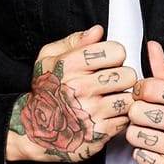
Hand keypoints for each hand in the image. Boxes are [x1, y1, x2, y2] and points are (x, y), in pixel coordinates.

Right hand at [7, 25, 136, 162]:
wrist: (35, 129)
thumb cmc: (46, 90)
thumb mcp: (49, 58)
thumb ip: (75, 41)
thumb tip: (98, 31)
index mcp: (70, 66)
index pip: (115, 51)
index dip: (115, 54)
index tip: (108, 61)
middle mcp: (80, 88)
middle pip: (128, 75)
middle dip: (122, 76)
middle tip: (111, 82)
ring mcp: (90, 112)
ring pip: (129, 98)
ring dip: (122, 97)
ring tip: (109, 98)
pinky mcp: (99, 133)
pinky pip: (125, 118)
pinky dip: (119, 116)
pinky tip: (106, 113)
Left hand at [126, 41, 163, 163]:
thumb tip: (152, 47)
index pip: (150, 87)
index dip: (140, 90)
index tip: (144, 95)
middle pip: (138, 111)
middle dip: (137, 112)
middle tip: (146, 116)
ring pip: (135, 134)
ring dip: (137, 133)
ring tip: (150, 131)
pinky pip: (139, 155)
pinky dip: (142, 152)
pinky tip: (155, 148)